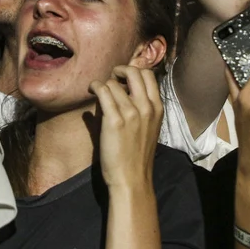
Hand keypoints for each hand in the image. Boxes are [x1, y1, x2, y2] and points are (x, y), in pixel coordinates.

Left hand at [90, 66, 163, 190]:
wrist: (132, 178)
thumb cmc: (138, 156)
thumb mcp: (150, 128)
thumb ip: (143, 109)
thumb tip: (126, 92)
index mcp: (157, 108)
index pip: (148, 75)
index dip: (133, 72)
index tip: (123, 80)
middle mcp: (146, 107)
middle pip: (134, 71)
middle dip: (119, 70)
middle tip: (111, 79)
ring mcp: (131, 112)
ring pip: (114, 82)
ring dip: (104, 84)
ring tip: (99, 93)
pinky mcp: (114, 120)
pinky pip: (102, 91)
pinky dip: (94, 86)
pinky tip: (91, 91)